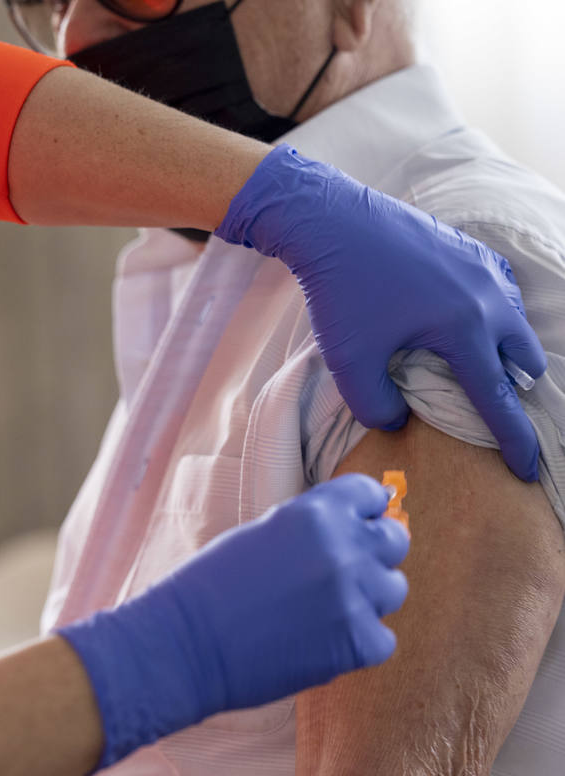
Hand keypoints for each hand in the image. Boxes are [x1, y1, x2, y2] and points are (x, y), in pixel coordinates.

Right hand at [56, 475, 408, 772]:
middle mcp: (344, 548)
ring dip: (367, 599)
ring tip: (323, 613)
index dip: (363, 513)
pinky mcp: (359, 643)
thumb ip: (311, 530)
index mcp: (316, 513)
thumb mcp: (262, 534)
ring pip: (393, 590)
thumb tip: (352, 532)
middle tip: (340, 576)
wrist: (185, 644)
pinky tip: (320, 644)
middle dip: (372, 555)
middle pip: (395, 541)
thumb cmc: (209, 587)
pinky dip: (357, 643)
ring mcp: (356, 597)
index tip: (355, 528)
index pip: (371, 495)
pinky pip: (382, 638)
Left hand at [217, 145, 546, 481]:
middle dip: (511, 390)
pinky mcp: (472, 252)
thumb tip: (399, 421)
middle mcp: (489, 299)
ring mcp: (485, 271)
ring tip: (471, 369)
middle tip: (484, 409)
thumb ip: (377, 406)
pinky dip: (492, 318)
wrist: (332, 221)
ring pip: (515, 325)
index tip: (526, 470)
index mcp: (466, 330)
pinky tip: (460, 324)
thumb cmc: (340, 292)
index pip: (497, 399)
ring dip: (503, 352)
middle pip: (522, 360)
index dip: (514, 440)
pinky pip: (501, 294)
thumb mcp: (349, 362)